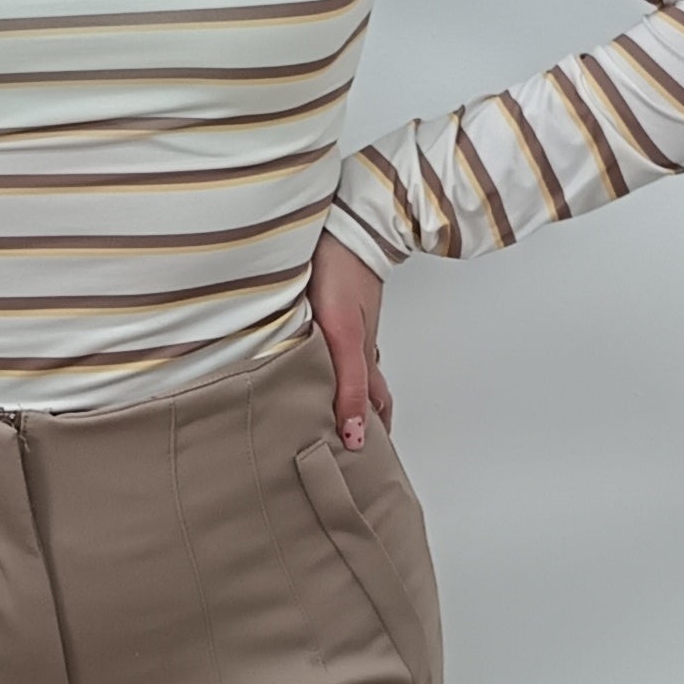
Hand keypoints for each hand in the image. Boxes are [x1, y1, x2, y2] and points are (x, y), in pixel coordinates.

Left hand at [307, 233, 390, 446]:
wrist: (347, 223)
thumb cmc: (344, 274)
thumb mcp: (343, 336)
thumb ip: (349, 384)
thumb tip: (354, 434)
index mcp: (361, 358)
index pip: (373, 408)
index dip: (371, 434)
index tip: (363, 460)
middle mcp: (356, 345)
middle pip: (363, 391)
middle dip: (357, 418)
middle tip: (343, 442)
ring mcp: (346, 324)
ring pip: (346, 368)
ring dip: (339, 390)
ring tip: (323, 411)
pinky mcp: (334, 306)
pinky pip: (332, 344)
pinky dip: (325, 361)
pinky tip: (310, 360)